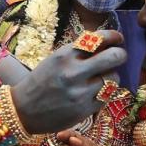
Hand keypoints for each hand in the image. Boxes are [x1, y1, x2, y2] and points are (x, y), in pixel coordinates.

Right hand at [10, 30, 126, 133]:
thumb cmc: (40, 81)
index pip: (99, 39)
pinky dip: (106, 91)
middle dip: (121, 54)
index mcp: (64, 55)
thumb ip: (78, 52)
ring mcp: (80, 92)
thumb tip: (105, 43)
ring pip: (114, 78)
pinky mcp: (85, 109)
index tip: (118, 39)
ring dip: (112, 75)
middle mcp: (74, 71)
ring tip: (103, 77)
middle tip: (118, 56)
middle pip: (114, 57)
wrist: (24, 109)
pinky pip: (107, 96)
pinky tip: (97, 90)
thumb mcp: (55, 59)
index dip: (114, 36)